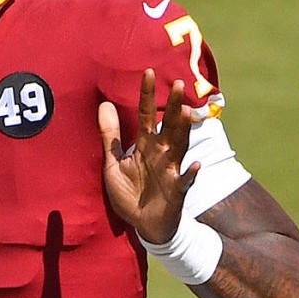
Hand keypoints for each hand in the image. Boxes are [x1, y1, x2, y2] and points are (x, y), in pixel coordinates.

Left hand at [98, 69, 200, 244]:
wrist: (143, 224)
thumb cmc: (130, 193)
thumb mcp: (113, 163)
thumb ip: (110, 136)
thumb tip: (103, 104)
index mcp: (145, 145)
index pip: (146, 114)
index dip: (146, 94)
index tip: (148, 72)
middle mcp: (161, 153)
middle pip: (168, 125)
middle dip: (173, 106)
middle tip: (178, 84)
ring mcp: (171, 170)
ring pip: (180, 146)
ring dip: (184, 131)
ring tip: (186, 113)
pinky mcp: (177, 191)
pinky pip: (185, 181)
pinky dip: (191, 173)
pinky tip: (195, 164)